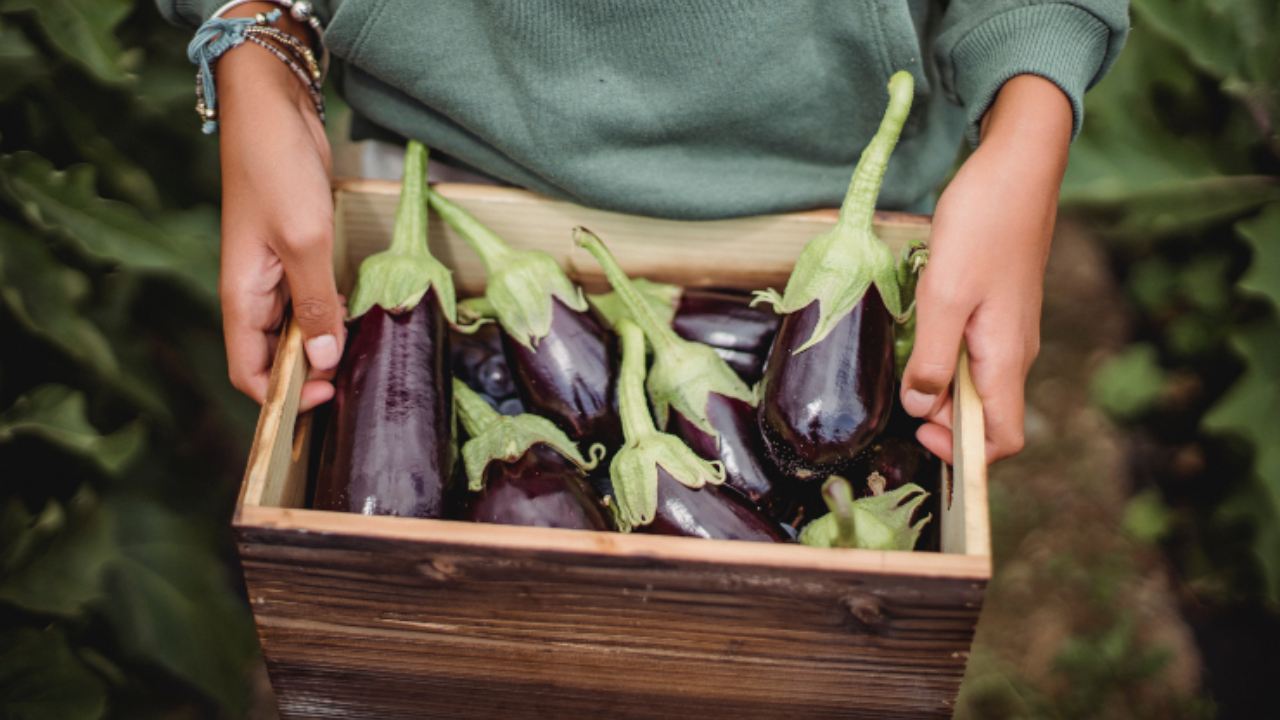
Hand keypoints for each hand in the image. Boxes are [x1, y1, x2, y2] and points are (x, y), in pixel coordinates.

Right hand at [217, 6, 343, 410]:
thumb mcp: (303, 240)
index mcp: (241, 296)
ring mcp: (275, 272)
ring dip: (324, 345)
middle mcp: (254, 292)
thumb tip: (321, 360)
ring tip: (363, 356)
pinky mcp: (296, 252)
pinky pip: (310, 299)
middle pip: (274, 356)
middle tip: (354, 383)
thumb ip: (314, 303)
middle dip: (308, 376)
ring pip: (296, 329)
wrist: (273, 107)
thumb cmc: (277, 168)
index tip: (327, 396)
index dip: (283, 396)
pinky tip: (359, 316)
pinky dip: (331, 313)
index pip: (249, 372)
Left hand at [900, 75, 1072, 462]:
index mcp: (1006, 358)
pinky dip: (944, 356)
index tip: (920, 433)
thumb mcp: (944, 295)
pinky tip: (917, 332)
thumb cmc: (983, 224)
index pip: (1004, 439)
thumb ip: (931, 357)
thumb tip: (920, 407)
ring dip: (939, 385)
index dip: (964, 452)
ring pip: (974, 381)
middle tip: (898, 395)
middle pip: (984, 414)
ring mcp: (1007, 329)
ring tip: (903, 362)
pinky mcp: (997, 307)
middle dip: (942, 418)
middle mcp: (1013, 352)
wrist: (1017, 167)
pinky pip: (972, 351)